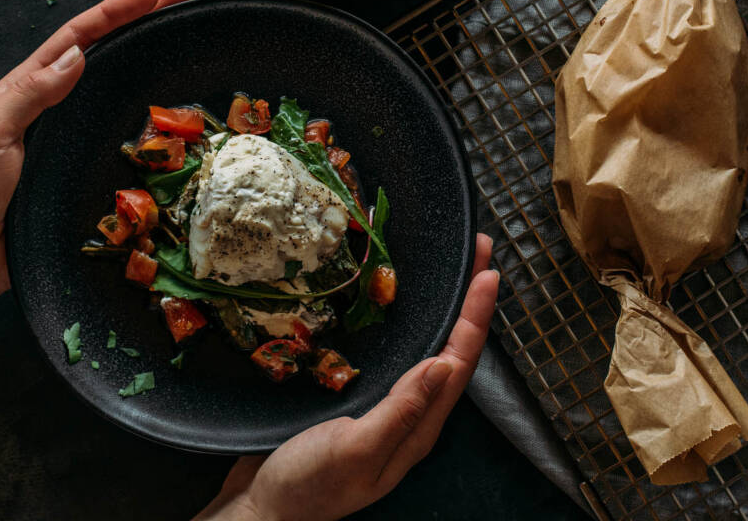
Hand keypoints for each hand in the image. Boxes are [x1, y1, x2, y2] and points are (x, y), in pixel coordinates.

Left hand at [0, 0, 193, 308]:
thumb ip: (28, 95)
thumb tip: (76, 56)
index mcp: (27, 91)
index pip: (78, 39)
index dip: (115, 12)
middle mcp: (55, 110)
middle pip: (106, 58)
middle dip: (143, 26)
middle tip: (183, 3)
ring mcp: (71, 143)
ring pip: (118, 97)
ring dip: (151, 69)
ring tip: (185, 45)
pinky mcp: (83, 177)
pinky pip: (123, 147)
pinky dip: (150, 129)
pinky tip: (175, 124)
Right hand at [197, 234, 498, 520]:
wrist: (260, 510)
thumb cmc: (306, 486)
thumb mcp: (355, 449)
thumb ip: (401, 411)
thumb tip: (444, 365)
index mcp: (417, 428)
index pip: (458, 363)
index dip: (476, 317)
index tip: (488, 272)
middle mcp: (410, 416)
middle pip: (452, 350)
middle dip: (470, 302)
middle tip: (479, 252)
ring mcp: (385, 407)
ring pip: (427, 349)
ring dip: (445, 309)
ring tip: (455, 269)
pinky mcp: (359, 398)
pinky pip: (397, 354)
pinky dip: (410, 323)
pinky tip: (399, 305)